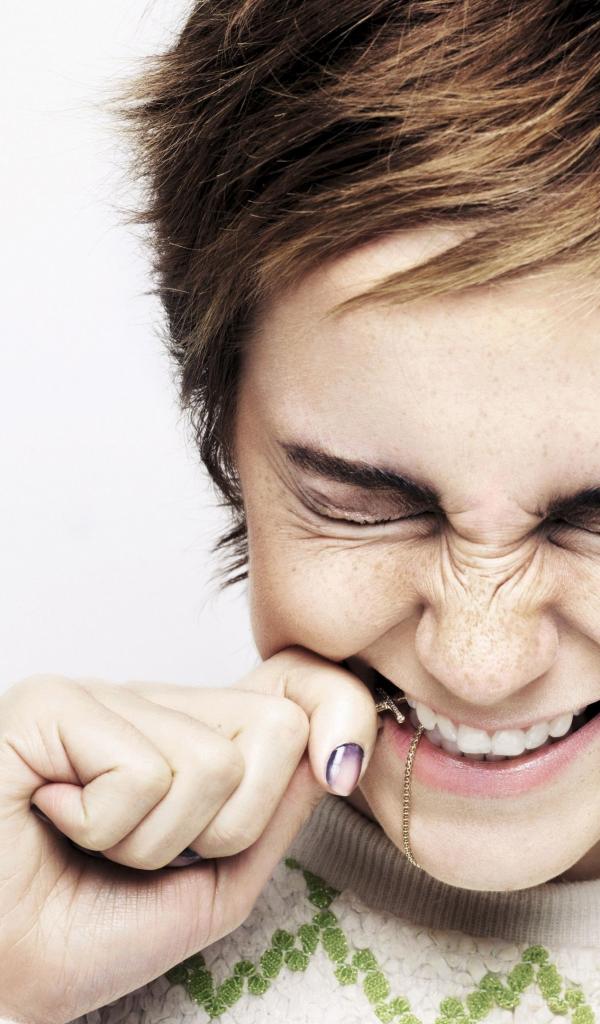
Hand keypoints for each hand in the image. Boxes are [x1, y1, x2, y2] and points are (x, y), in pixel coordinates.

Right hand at [0, 646, 376, 1022]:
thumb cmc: (88, 928)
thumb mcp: (214, 883)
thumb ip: (274, 814)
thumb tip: (330, 749)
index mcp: (194, 735)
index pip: (294, 682)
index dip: (341, 708)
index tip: (341, 767)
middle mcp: (156, 703)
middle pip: (276, 727)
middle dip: (229, 826)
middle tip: (152, 851)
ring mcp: (105, 694)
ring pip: (213, 763)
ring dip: (155, 841)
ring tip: (94, 843)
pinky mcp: (54, 702)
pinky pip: (144, 772)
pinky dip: (104, 828)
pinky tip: (55, 819)